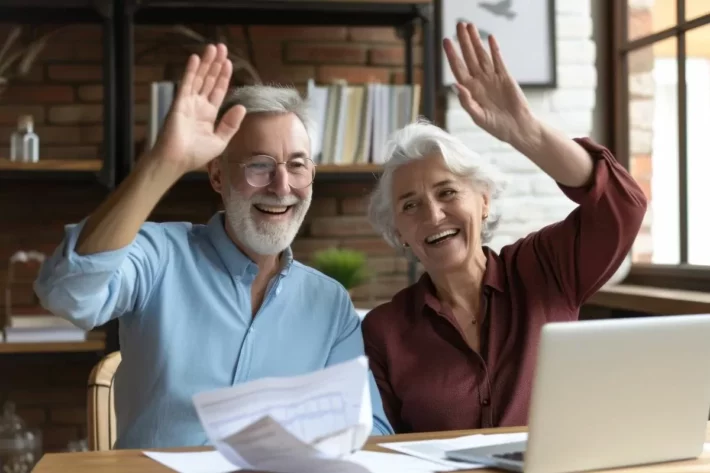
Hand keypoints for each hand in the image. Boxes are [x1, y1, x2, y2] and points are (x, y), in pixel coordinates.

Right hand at [149, 43, 246, 173]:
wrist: (177, 160)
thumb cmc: (196, 154)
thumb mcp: (220, 141)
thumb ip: (230, 124)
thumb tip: (242, 107)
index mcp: (209, 115)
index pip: (218, 91)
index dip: (223, 77)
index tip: (229, 63)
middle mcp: (199, 106)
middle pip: (209, 80)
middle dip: (216, 64)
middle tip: (222, 47)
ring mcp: (188, 102)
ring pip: (199, 78)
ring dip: (206, 63)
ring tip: (213, 47)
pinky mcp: (179, 102)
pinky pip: (187, 83)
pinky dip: (191, 70)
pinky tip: (196, 58)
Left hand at [444, 23, 539, 146]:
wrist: (518, 128)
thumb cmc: (496, 127)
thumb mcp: (478, 117)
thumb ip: (466, 101)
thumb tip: (455, 85)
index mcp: (470, 91)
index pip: (458, 68)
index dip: (452, 54)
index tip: (447, 41)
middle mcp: (479, 81)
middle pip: (469, 57)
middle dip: (463, 41)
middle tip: (459, 25)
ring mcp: (492, 78)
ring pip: (482, 55)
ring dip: (476, 41)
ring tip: (471, 26)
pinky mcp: (506, 77)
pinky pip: (499, 60)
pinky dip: (494, 49)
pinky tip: (490, 38)